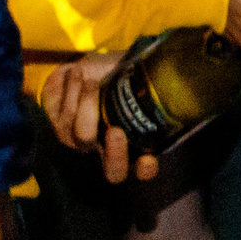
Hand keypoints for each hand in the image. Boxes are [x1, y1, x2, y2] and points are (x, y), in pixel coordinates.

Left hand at [39, 50, 159, 183]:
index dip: (146, 170)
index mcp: (134, 141)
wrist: (80, 66)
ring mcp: (82, 143)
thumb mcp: (140, 73)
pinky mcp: (58, 127)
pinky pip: (63, 117)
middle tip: (116, 131)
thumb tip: (182, 76)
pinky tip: (77, 75)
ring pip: (83, 137)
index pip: (144, 170)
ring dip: (87, 105)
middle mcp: (108, 150)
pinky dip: (71, 93)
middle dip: (115, 155)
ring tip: (92, 79)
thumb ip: (155, 81)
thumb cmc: (118, 72)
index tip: (149, 157)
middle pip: (114, 173)